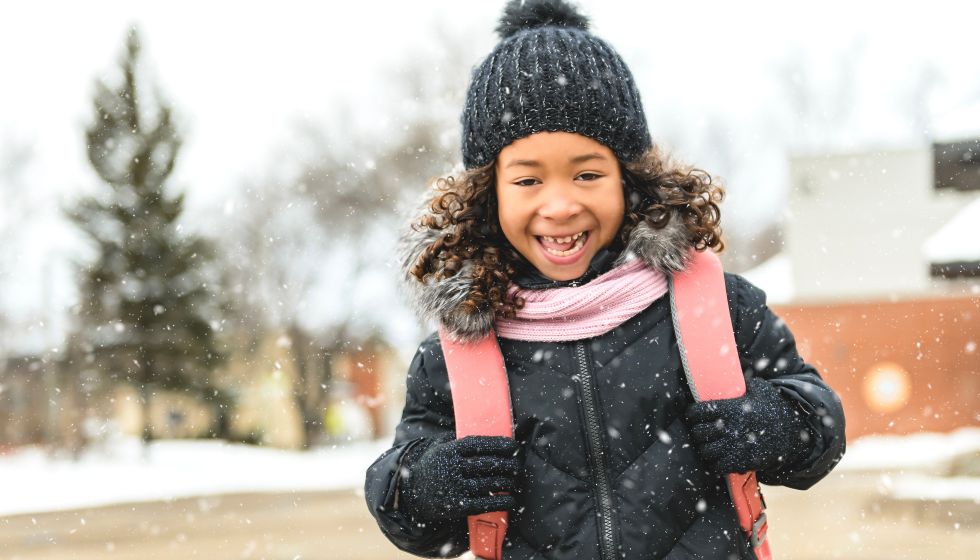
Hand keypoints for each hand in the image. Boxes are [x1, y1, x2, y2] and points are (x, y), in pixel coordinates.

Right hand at [400, 435, 520, 522]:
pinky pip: (485, 503)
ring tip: (517, 481)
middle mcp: (452, 468)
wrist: (410, 494)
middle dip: (509, 465)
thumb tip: (484, 433)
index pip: (479, 444)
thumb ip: (458, 440)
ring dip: (508, 483)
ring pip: (490, 483)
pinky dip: (502, 502)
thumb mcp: (439, 447)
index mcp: (449, 450)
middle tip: (519, 466)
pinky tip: (512, 499)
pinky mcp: (457, 506)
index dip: (499, 444)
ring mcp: (455, 487)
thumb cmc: (432, 467)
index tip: (514, 446)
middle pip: (488, 464)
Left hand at [684, 378, 812, 474]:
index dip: (692, 414)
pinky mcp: (742, 462)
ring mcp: (735, 447)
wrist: (794, 433)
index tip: (693, 415)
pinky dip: (715, 463)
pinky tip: (718, 457)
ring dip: (705, 448)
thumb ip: (741, 383)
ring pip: (706, 451)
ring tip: (708, 444)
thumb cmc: (774, 408)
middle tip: (700, 431)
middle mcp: (730, 428)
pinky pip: (718, 466)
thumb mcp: (760, 389)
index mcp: (731, 408)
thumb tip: (725, 374)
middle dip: (697, 432)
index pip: (698, 412)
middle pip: (699, 433)